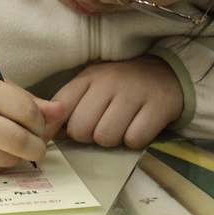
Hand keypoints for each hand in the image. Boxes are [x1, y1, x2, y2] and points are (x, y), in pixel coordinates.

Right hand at [0, 64, 67, 175]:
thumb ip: (28, 100)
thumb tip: (62, 112)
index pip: (24, 110)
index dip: (40, 121)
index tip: (39, 124)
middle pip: (16, 140)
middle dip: (36, 146)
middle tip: (37, 144)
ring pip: (5, 160)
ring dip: (16, 156)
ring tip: (9, 144)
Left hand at [48, 57, 183, 148]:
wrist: (167, 73)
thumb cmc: (122, 85)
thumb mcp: (93, 86)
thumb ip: (69, 106)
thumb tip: (47, 134)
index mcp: (89, 76)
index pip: (60, 105)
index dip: (55, 127)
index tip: (61, 136)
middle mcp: (110, 81)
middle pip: (81, 128)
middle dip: (88, 136)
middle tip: (101, 127)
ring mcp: (134, 92)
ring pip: (105, 137)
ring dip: (112, 140)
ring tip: (120, 126)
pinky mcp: (158, 105)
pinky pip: (134, 139)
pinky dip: (135, 140)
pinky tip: (138, 126)